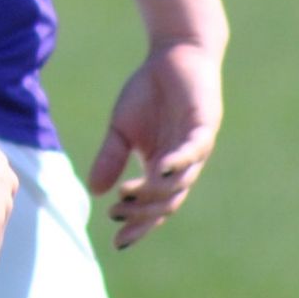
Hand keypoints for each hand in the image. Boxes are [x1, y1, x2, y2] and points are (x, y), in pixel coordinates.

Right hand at [84, 38, 224, 249]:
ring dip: (155, 192)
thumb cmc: (149, 92)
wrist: (173, 55)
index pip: (154, 206)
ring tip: (129, 194)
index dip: (138, 225)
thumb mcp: (121, 129)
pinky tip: (161, 170)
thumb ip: (111, 158)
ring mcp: (194, 148)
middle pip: (168, 202)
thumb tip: (95, 191)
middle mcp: (182, 165)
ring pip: (180, 182)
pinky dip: (178, 163)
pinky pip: (193, 151)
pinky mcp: (203, 126)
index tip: (117, 242)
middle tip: (117, 214)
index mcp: (162, 169)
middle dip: (143, 213)